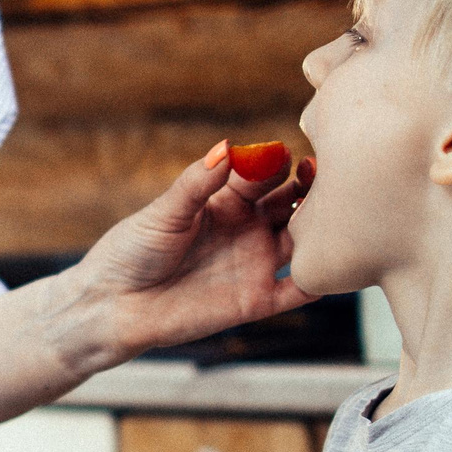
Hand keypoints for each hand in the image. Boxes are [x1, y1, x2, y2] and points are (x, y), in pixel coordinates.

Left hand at [74, 141, 316, 360]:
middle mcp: (248, 228)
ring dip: (323, 230)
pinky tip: (335, 267)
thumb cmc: (132, 251)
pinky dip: (320, 279)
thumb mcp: (165, 211)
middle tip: (326, 179)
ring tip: (338, 218)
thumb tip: (227, 146)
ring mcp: (255, 262)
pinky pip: (298, 291)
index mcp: (226, 199)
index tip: (286, 153)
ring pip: (304, 241)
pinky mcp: (256, 299)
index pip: (265, 173)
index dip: (277, 161)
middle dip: (312, 189)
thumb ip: (198, 182)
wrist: (113, 305)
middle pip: (293, 203)